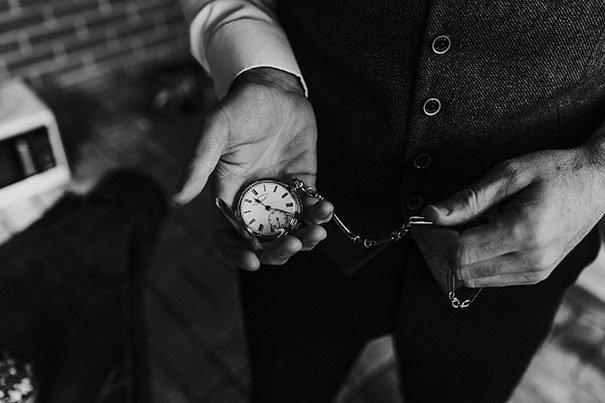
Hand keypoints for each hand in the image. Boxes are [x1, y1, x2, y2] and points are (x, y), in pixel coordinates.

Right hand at [172, 68, 332, 269]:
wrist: (275, 88)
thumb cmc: (240, 107)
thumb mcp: (216, 131)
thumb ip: (198, 164)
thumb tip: (176, 199)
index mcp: (228, 195)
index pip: (228, 236)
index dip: (236, 254)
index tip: (253, 262)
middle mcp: (254, 201)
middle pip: (263, 241)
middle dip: (278, 250)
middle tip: (293, 244)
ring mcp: (280, 194)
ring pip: (291, 231)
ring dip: (305, 238)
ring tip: (317, 231)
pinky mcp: (302, 184)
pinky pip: (311, 208)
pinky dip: (320, 214)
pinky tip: (325, 208)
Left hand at [414, 146, 604, 289]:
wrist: (597, 183)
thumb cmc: (554, 172)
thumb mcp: (508, 174)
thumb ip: (468, 199)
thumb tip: (431, 215)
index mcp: (523, 232)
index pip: (459, 254)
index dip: (438, 238)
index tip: (434, 219)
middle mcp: (531, 260)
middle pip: (462, 272)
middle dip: (446, 247)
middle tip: (449, 221)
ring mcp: (536, 272)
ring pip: (474, 279)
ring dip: (462, 255)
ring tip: (473, 225)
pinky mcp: (536, 275)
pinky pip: (491, 278)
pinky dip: (478, 260)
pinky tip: (487, 235)